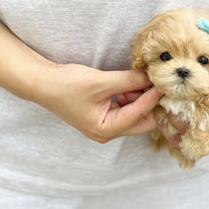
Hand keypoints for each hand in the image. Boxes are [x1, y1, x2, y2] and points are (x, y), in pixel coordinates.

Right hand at [36, 63, 162, 142]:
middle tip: (157, 82)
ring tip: (140, 79)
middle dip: (151, 102)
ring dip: (141, 97)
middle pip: (143, 121)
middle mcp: (108, 132)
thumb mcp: (101, 81)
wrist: (43, 83)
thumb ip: (129, 80)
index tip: (165, 82)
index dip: (153, 97)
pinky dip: (132, 96)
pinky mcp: (105, 115)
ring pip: (137, 114)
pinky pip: (127, 108)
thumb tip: (152, 76)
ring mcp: (107, 124)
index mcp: (105, 130)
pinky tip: (131, 82)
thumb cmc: (66, 85)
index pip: (140, 115)